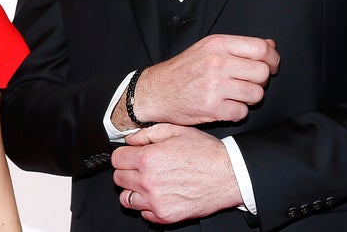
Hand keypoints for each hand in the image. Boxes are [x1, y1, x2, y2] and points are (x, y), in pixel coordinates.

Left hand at [112, 124, 242, 223]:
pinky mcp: (166, 215)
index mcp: (148, 158)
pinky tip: (159, 195)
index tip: (130, 156)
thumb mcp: (176, 131)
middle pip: (119, 178)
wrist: (230, 175)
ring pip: (126, 198)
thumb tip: (129, 139)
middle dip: (127, 171)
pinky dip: (147, 206)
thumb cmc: (206, 153)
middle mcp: (149, 181)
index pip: (116, 159)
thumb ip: (147, 133)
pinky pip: (143, 214)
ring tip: (147, 184)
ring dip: (133, 190)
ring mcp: (156, 201)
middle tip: (141, 169)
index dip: (124, 155)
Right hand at [124, 34, 278, 127]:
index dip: (273, 60)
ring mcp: (214, 86)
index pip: (261, 49)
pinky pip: (242, 112)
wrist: (156, 91)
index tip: (271, 67)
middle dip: (260, 81)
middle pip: (262, 73)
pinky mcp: (212, 107)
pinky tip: (224, 106)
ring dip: (249, 98)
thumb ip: (239, 47)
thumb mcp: (208, 49)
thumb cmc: (183, 70)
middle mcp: (216, 63)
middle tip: (248, 83)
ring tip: (235, 95)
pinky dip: (236, 112)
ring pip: (256, 94)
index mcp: (217, 45)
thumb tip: (270, 45)